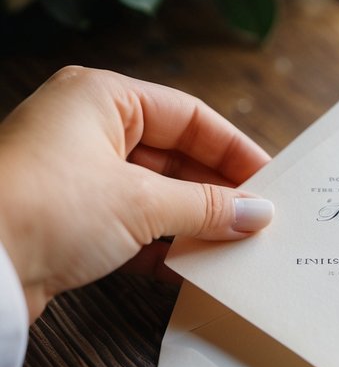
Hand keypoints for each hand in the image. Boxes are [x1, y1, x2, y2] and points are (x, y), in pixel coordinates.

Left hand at [0, 66, 273, 319]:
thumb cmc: (42, 206)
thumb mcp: (140, 202)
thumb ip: (206, 207)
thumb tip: (256, 212)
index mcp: (102, 98)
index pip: (188, 117)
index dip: (233, 149)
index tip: (269, 180)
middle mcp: (86, 128)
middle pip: (173, 156)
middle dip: (215, 191)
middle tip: (257, 220)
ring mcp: (73, 175)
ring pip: (152, 194)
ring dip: (191, 222)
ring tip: (233, 246)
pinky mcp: (65, 220)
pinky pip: (129, 225)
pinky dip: (160, 245)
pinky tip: (191, 267)